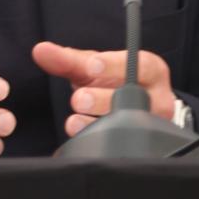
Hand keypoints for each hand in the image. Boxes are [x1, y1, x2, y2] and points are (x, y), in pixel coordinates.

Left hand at [32, 41, 174, 136]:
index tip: (90, 66)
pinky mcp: (146, 147)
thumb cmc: (114, 80)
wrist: (133, 106)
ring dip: (100, 124)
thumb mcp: (95, 67)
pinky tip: (83, 142)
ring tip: (75, 122)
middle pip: (136, 99)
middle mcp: (159, 98)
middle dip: (104, 99)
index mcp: (151, 70)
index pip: (141, 64)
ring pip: (133, 127)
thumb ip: (68, 59)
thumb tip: (40, 50)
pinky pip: (126, 149)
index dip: (114, 65)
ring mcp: (155, 126)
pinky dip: (101, 145)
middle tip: (79, 99)